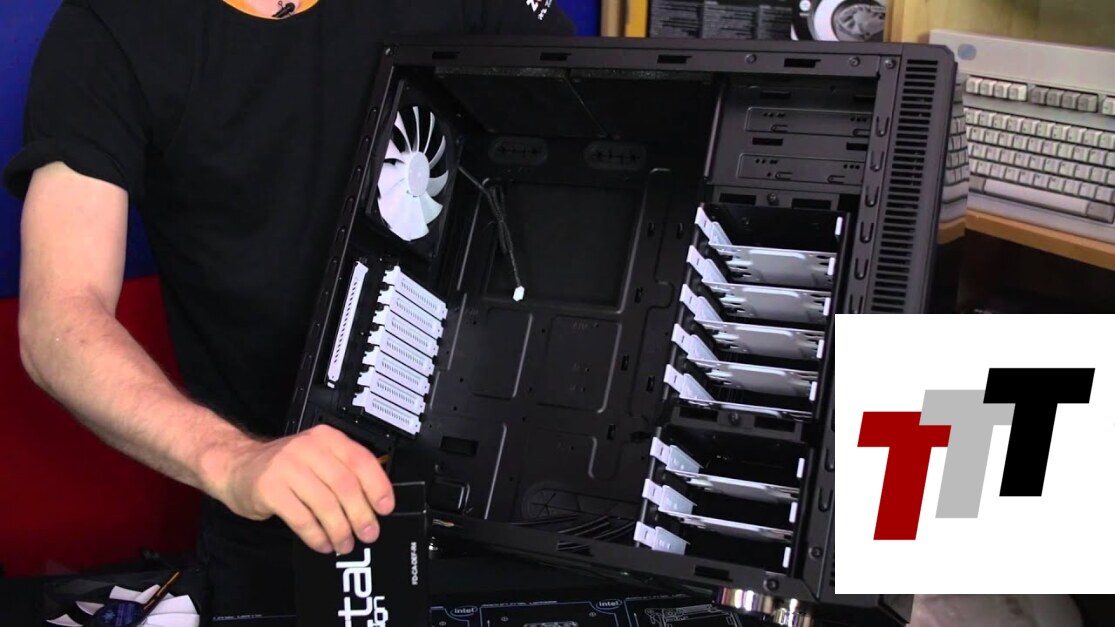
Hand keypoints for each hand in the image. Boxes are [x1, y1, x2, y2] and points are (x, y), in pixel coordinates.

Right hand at [211, 424, 394, 554]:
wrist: (236, 465)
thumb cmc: (284, 467)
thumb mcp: (318, 458)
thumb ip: (344, 472)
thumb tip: (376, 503)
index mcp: (327, 439)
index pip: (361, 460)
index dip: (377, 487)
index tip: (385, 509)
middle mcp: (308, 448)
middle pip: (345, 485)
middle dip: (361, 515)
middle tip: (369, 534)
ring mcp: (286, 467)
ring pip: (325, 504)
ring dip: (340, 530)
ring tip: (345, 543)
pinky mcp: (269, 489)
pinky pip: (301, 519)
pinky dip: (316, 536)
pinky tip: (323, 544)